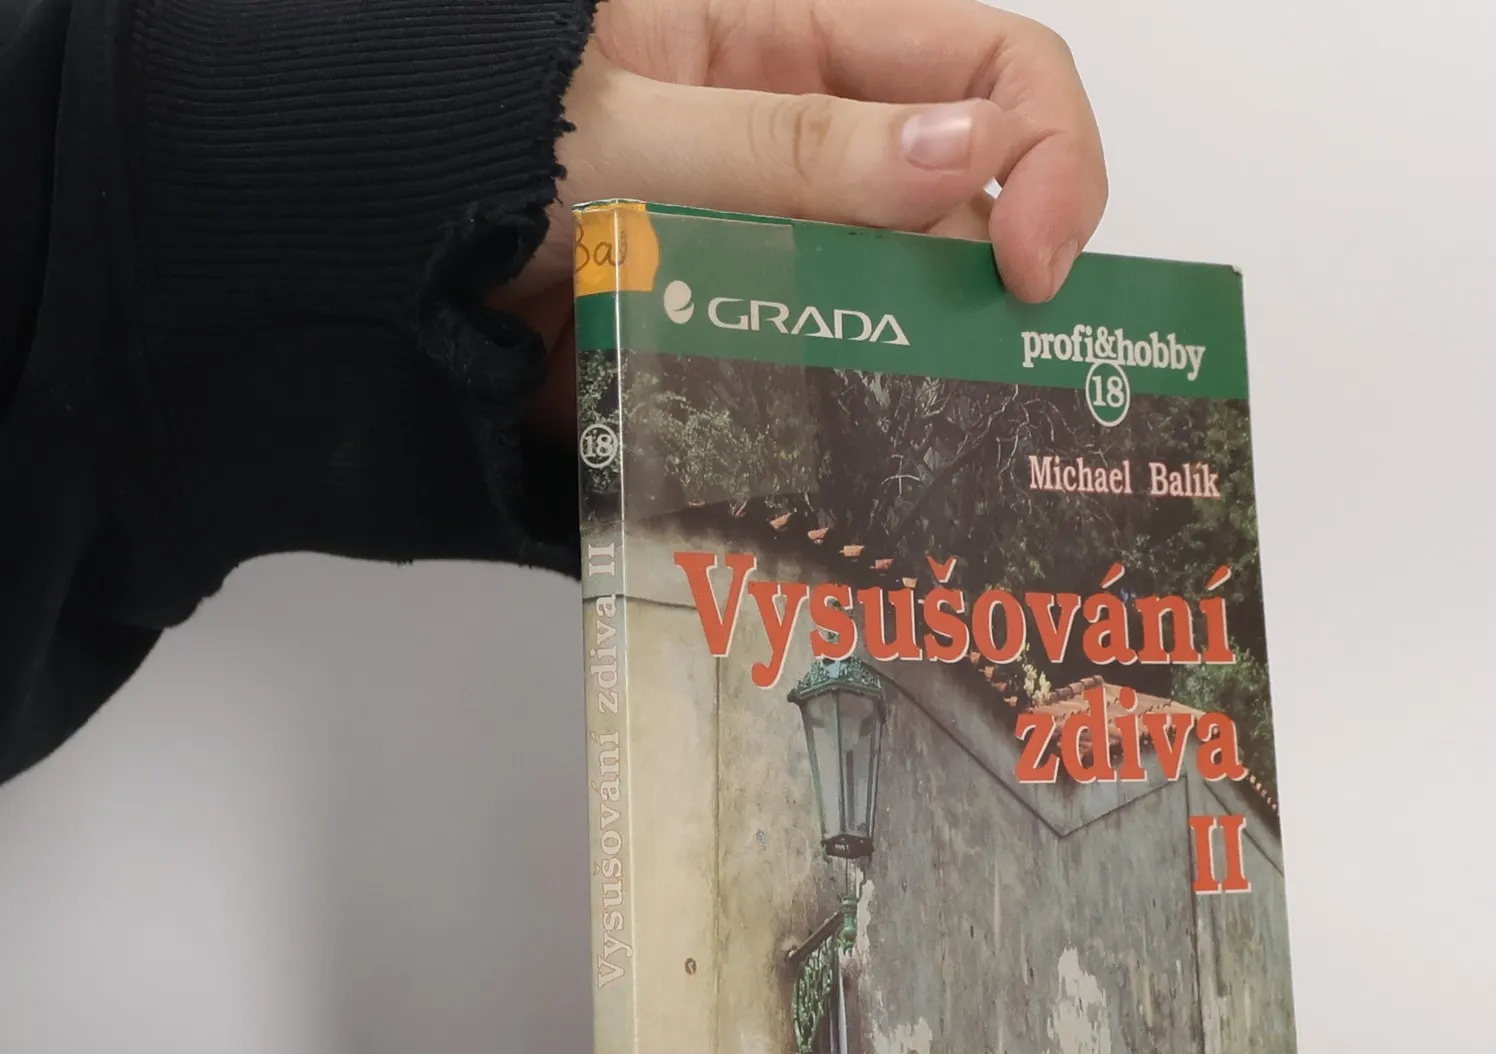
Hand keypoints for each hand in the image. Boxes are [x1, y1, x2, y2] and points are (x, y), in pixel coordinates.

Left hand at [501, 0, 1107, 440]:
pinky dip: (856, 426)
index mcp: (798, 40)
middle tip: (993, 383)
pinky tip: (859, 473)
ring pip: (911, 309)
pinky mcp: (748, 346)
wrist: (353, 251)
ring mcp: (785, 254)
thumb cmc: (463, 135)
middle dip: (999, 288)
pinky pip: (837, 383)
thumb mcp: (629, 126)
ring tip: (925, 443)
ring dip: (932, 370)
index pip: (991, 69)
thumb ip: (794, 146)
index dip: (1047, 154)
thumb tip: (970, 158)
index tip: (1032, 269)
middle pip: (973, 205)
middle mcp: (815, 146)